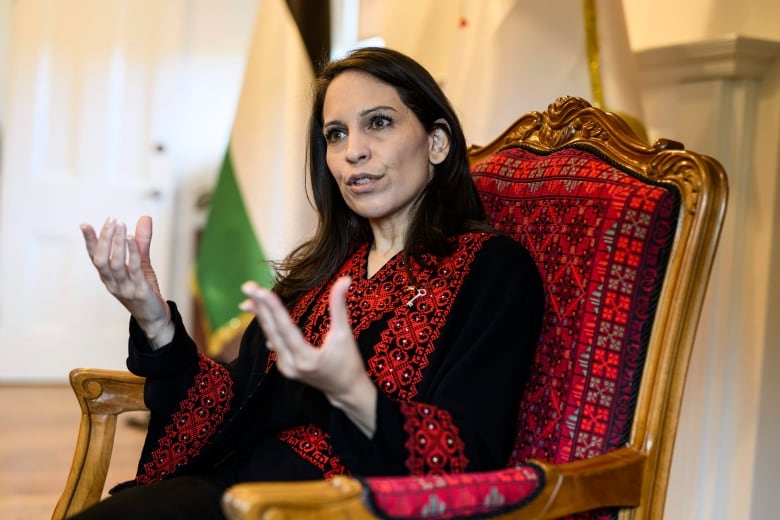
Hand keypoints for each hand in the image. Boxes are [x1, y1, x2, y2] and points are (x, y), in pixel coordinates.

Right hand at [81, 216, 172, 348]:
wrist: (154, 317)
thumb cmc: (144, 289)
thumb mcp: (141, 263)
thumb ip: (141, 242)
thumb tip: (145, 217)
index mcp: (108, 276)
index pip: (94, 256)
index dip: (89, 241)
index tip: (84, 224)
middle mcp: (112, 282)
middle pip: (101, 259)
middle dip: (104, 239)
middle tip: (111, 220)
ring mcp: (124, 288)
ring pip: (115, 264)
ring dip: (117, 243)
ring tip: (121, 226)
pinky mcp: (139, 291)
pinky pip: (133, 270)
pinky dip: (131, 253)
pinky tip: (132, 239)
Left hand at [240, 276, 376, 435]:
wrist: (345, 390)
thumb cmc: (348, 362)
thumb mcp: (345, 335)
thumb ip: (339, 307)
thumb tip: (344, 280)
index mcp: (306, 358)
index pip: (285, 328)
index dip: (273, 308)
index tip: (261, 291)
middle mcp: (290, 365)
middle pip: (272, 331)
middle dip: (260, 307)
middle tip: (247, 286)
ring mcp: (285, 367)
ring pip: (271, 336)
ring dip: (260, 315)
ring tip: (249, 297)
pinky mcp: (285, 366)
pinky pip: (274, 342)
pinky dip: (268, 326)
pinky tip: (258, 312)